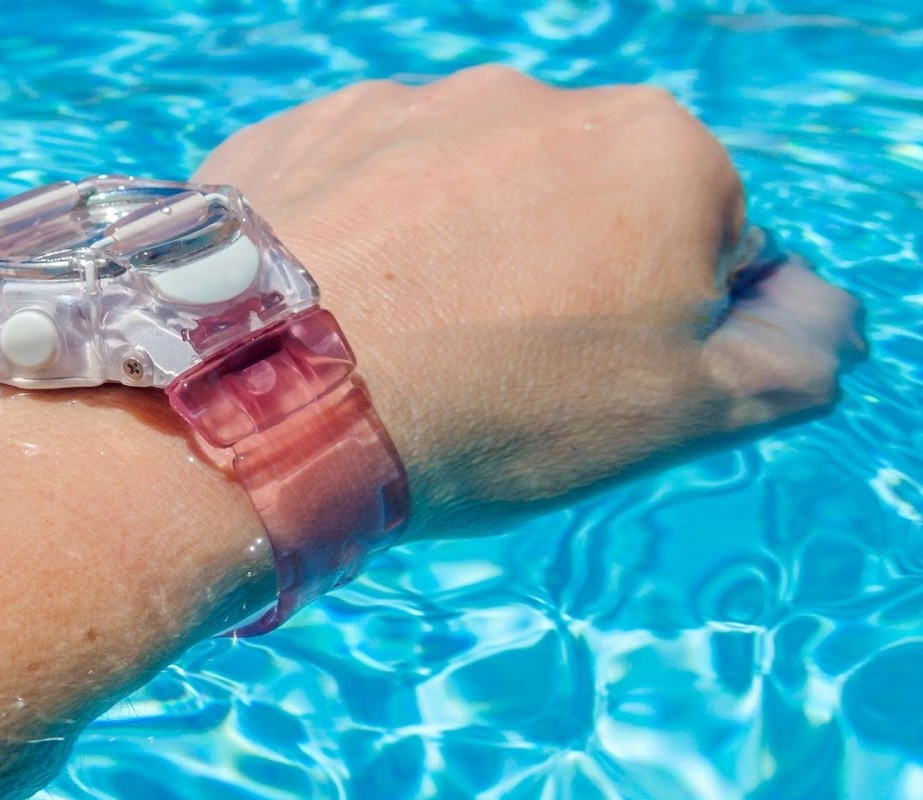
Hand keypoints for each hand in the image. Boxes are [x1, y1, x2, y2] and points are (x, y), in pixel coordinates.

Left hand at [194, 66, 863, 538]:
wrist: (270, 395)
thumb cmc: (491, 410)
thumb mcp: (682, 416)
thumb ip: (785, 358)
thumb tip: (813, 319)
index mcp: (658, 153)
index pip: (702, 244)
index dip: (655, 328)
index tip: (587, 384)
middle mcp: (535, 99)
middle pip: (576, 203)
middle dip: (552, 277)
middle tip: (489, 373)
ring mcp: (405, 105)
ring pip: (458, 192)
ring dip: (447, 254)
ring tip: (397, 348)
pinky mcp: (302, 130)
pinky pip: (356, 188)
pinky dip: (354, 240)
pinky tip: (328, 312)